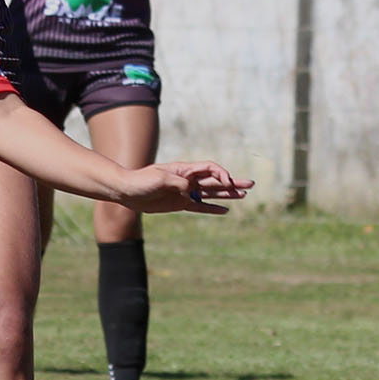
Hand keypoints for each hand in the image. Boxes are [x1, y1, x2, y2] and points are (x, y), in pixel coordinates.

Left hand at [114, 160, 251, 214]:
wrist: (127, 191)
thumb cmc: (141, 180)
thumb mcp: (159, 179)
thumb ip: (177, 183)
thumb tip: (190, 191)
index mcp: (185, 170)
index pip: (210, 168)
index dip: (221, 174)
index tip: (227, 182)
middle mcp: (188, 180)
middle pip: (216, 180)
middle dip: (233, 183)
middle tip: (251, 185)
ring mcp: (185, 192)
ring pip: (211, 194)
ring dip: (227, 195)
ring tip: (244, 195)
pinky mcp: (180, 204)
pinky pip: (200, 207)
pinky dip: (212, 209)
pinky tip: (225, 210)